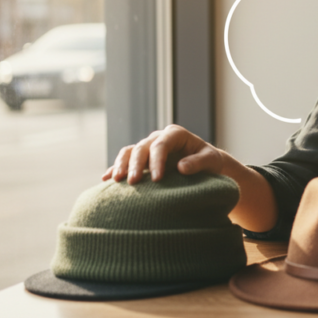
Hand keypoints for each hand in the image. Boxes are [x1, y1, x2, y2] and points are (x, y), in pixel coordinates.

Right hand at [102, 124, 228, 184]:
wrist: (207, 167)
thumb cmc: (211, 163)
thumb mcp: (210, 161)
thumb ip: (198, 162)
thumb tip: (181, 167)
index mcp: (176, 134)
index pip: (161, 144)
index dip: (156, 160)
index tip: (156, 179)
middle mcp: (159, 138)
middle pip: (142, 148)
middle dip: (136, 165)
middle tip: (133, 183)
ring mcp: (149, 148)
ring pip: (129, 152)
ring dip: (121, 165)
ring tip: (117, 181)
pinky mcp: (142, 159)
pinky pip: (125, 160)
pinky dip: (115, 168)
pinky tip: (106, 179)